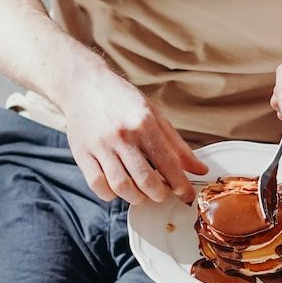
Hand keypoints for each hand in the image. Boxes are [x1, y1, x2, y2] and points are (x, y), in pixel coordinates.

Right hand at [64, 65, 205, 203]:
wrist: (84, 84)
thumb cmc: (121, 100)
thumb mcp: (154, 115)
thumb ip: (177, 145)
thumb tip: (200, 169)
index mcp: (144, 123)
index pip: (168, 163)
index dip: (181, 185)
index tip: (187, 195)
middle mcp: (122, 135)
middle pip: (145, 180)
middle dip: (159, 194)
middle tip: (162, 193)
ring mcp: (100, 145)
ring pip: (121, 186)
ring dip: (136, 197)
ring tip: (141, 193)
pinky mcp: (81, 153)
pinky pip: (97, 185)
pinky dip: (110, 194)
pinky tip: (117, 189)